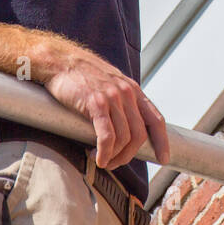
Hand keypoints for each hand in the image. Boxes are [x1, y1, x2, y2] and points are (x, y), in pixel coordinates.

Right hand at [42, 45, 170, 169]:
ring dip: (115, 156)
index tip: (164, 158)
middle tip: (116, 163)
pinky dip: (105, 152)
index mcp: (133, 91)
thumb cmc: (81, 76)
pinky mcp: (96, 103)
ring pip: (124, 138)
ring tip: (103, 161)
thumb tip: (125, 127)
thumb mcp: (110, 84)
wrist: (60, 61)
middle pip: (139, 134)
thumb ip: (121, 102)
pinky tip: (98, 158)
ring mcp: (113, 98)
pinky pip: (107, 136)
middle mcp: (127, 94)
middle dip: (129, 155)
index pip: (156, 119)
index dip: (162, 141)